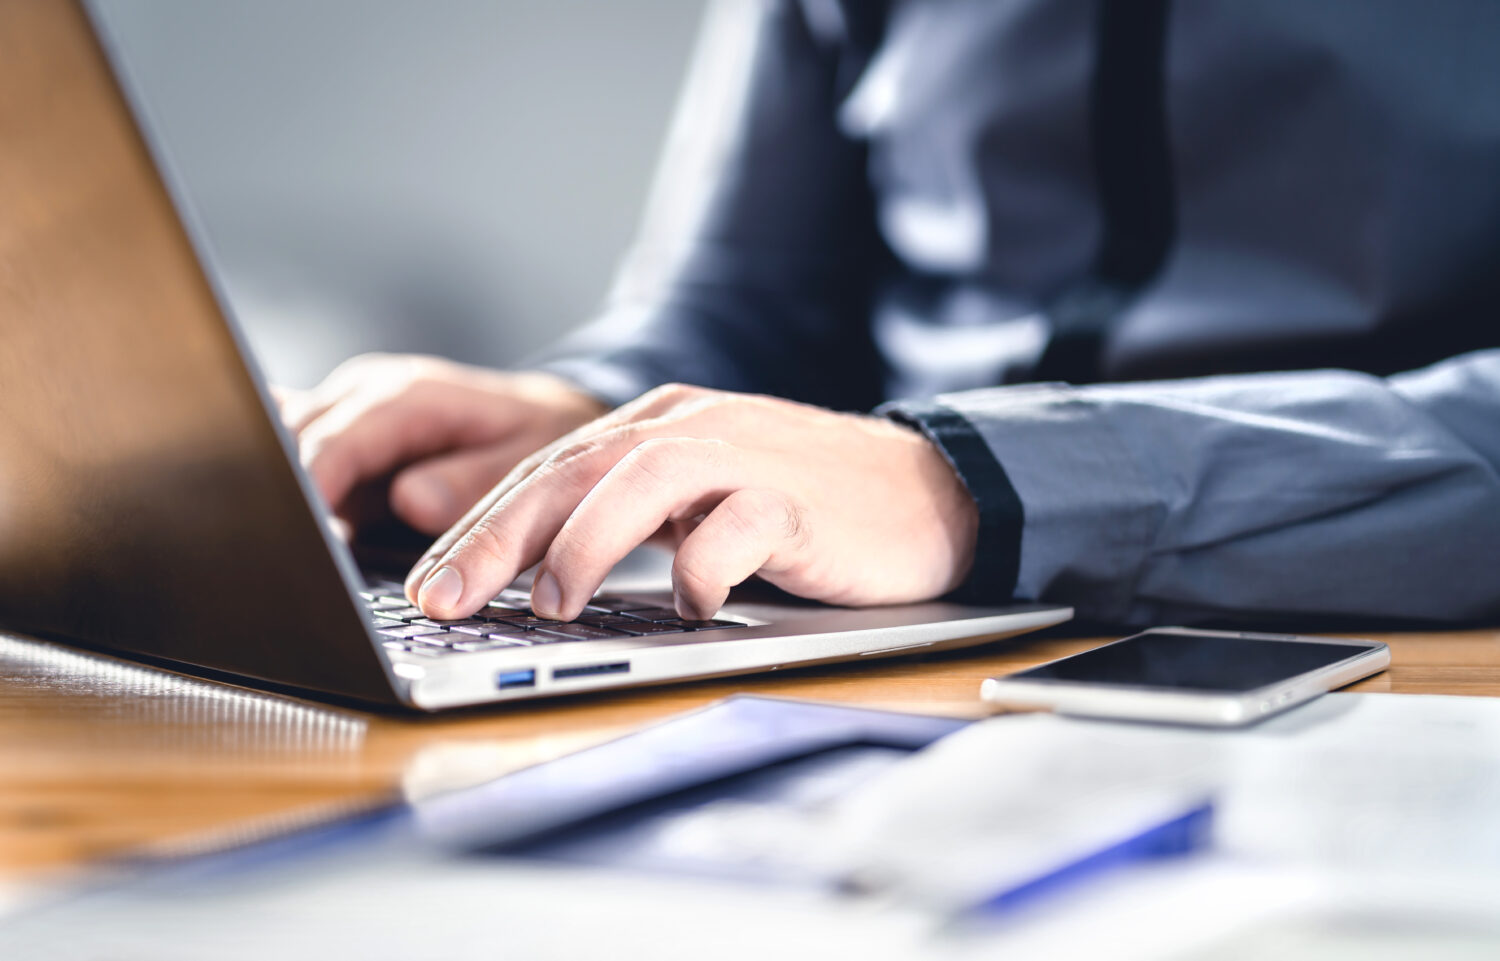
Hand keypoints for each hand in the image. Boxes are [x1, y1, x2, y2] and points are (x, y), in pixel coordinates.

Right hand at [280, 354, 606, 533]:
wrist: (543, 417)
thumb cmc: (538, 437)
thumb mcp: (527, 462)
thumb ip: (471, 483)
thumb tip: (410, 501)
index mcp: (407, 397)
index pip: (332, 445)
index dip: (307, 491)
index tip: (296, 538)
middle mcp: (363, 396)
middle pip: (289, 444)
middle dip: (280, 495)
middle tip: (282, 557)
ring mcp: (344, 415)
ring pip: (281, 450)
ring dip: (278, 493)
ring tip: (277, 548)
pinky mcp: (337, 441)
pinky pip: (293, 454)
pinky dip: (282, 483)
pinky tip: (274, 514)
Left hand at [405, 384, 979, 620]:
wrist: (922, 491)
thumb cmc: (798, 504)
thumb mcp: (696, 499)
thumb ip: (627, 516)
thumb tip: (531, 572)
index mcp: (655, 426)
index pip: (546, 471)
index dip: (477, 527)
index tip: (426, 585)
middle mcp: (690, 428)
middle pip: (574, 470)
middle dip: (496, 536)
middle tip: (441, 598)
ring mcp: (746, 456)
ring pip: (643, 481)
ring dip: (586, 542)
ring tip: (547, 603)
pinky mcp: (799, 498)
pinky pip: (740, 525)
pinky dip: (706, 567)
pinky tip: (693, 607)